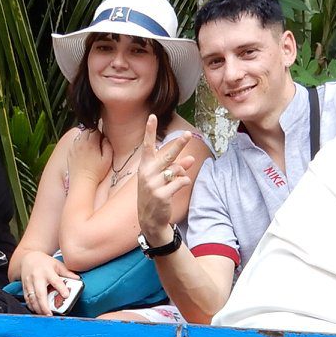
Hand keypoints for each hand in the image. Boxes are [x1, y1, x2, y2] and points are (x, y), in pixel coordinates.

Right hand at [15, 249, 77, 315]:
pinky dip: (31, 306)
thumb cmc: (45, 262)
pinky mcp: (24, 287)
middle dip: (45, 306)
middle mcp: (37, 277)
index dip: (61, 288)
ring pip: (32, 298)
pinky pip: (27, 298)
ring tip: (44, 315)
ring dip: (38, 308)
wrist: (28, 258)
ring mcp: (29, 282)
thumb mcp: (57, 264)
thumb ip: (67, 273)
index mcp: (47, 271)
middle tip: (50, 314)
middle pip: (40, 293)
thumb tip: (78, 279)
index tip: (66, 295)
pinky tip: (37, 310)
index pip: (55, 281)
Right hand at [134, 116, 188, 244]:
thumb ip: (176, 168)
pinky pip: (180, 182)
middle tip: (188, 134)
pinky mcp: (161, 194)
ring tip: (181, 176)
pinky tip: (181, 185)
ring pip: (177, 170)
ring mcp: (153, 184)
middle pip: (167, 155)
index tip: (152, 116)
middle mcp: (147, 174)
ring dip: (182, 172)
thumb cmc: (155, 195)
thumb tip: (191, 159)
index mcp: (145, 167)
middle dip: (179, 144)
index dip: (150, 131)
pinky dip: (184, 182)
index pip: (148, 146)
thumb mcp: (162, 179)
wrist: (150, 219)